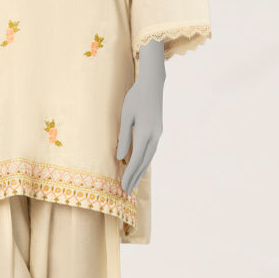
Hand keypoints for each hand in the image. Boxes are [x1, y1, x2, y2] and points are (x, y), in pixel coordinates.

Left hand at [117, 40, 164, 194]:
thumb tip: (120, 157)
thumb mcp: (126, 116)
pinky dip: (144, 162)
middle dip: (135, 178)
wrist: (152, 85)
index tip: (123, 187)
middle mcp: (154, 137)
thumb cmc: (135, 98)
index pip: (135, 160)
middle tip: (127, 192)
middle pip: (143, 163)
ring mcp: (158, 134)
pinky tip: (140, 166)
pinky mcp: (157, 131)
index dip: (129, 175)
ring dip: (140, 171)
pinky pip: (150, 151)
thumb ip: (124, 137)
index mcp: (145, 133)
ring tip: (133, 183)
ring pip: (149, 158)